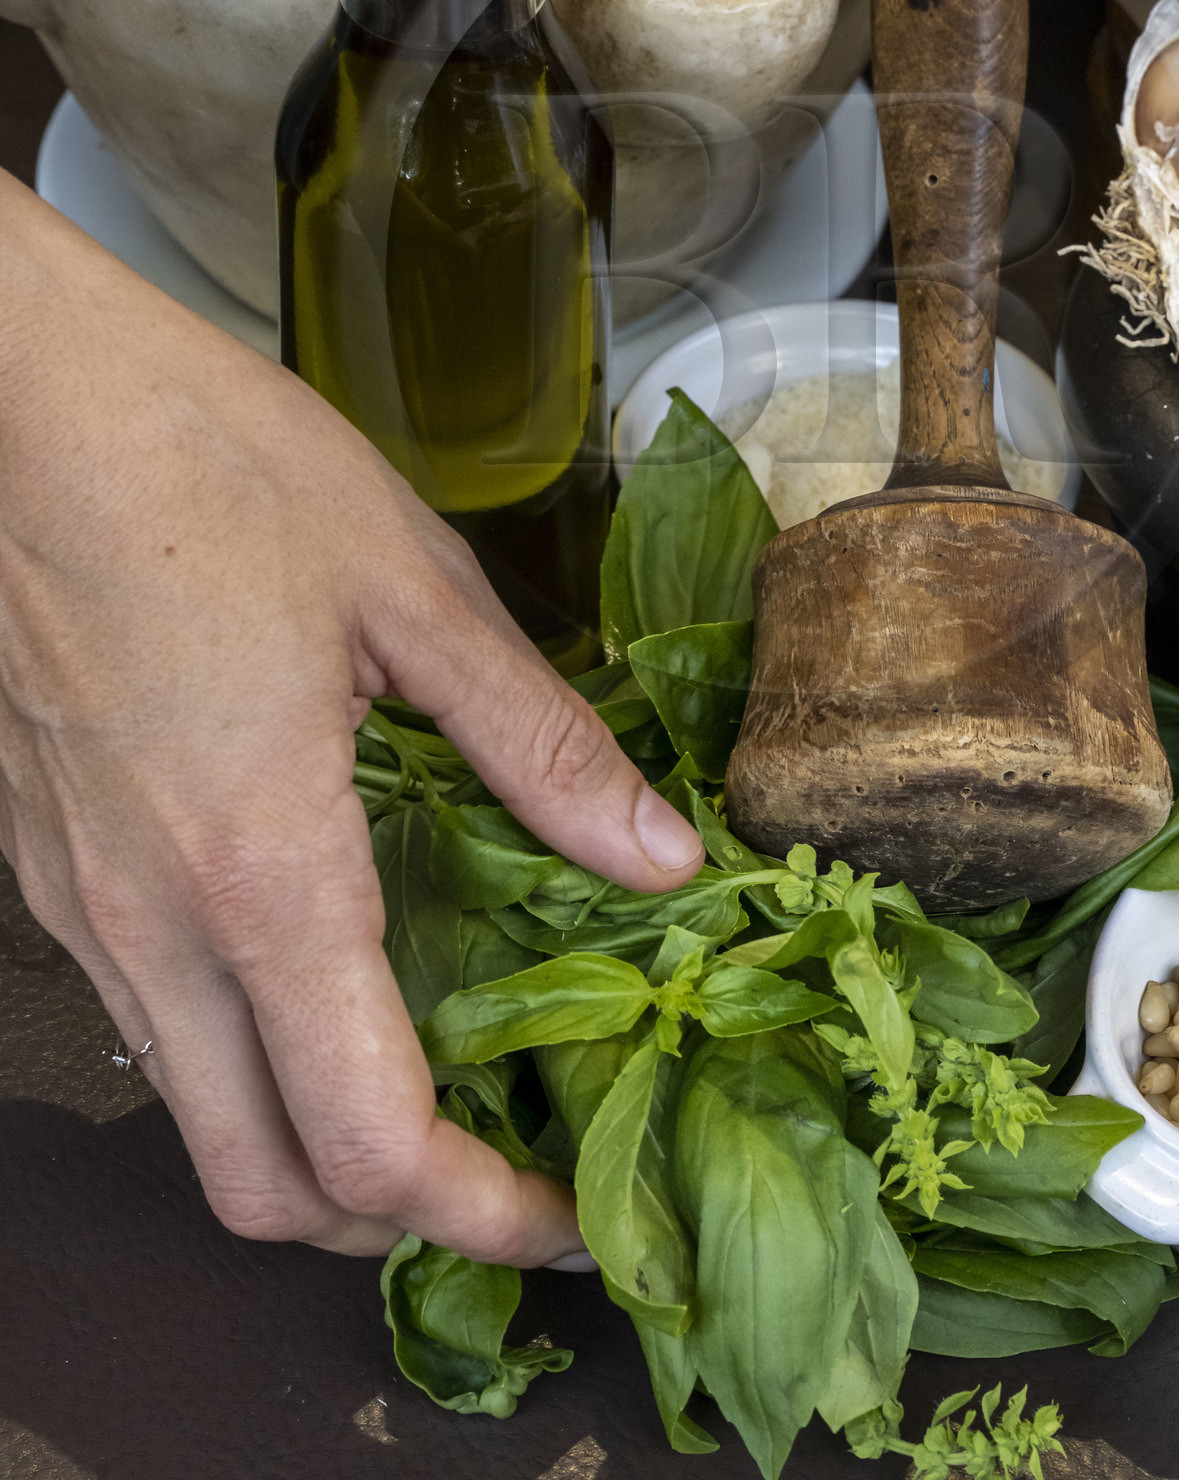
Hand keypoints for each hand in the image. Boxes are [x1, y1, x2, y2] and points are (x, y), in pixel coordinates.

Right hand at [0, 171, 702, 1262]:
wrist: (24, 404)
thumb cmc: (211, 467)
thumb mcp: (414, 591)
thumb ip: (542, 747)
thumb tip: (661, 860)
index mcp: (263, 873)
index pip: (369, 1146)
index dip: (483, 1218)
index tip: (567, 1216)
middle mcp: (156, 928)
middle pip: (265, 1192)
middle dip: (396, 1228)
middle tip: (509, 1170)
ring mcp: (86, 907)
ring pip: (196, 1120)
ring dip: (316, 1146)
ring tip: (437, 1075)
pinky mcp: (53, 867)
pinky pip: (150, 1025)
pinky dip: (247, 1058)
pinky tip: (328, 967)